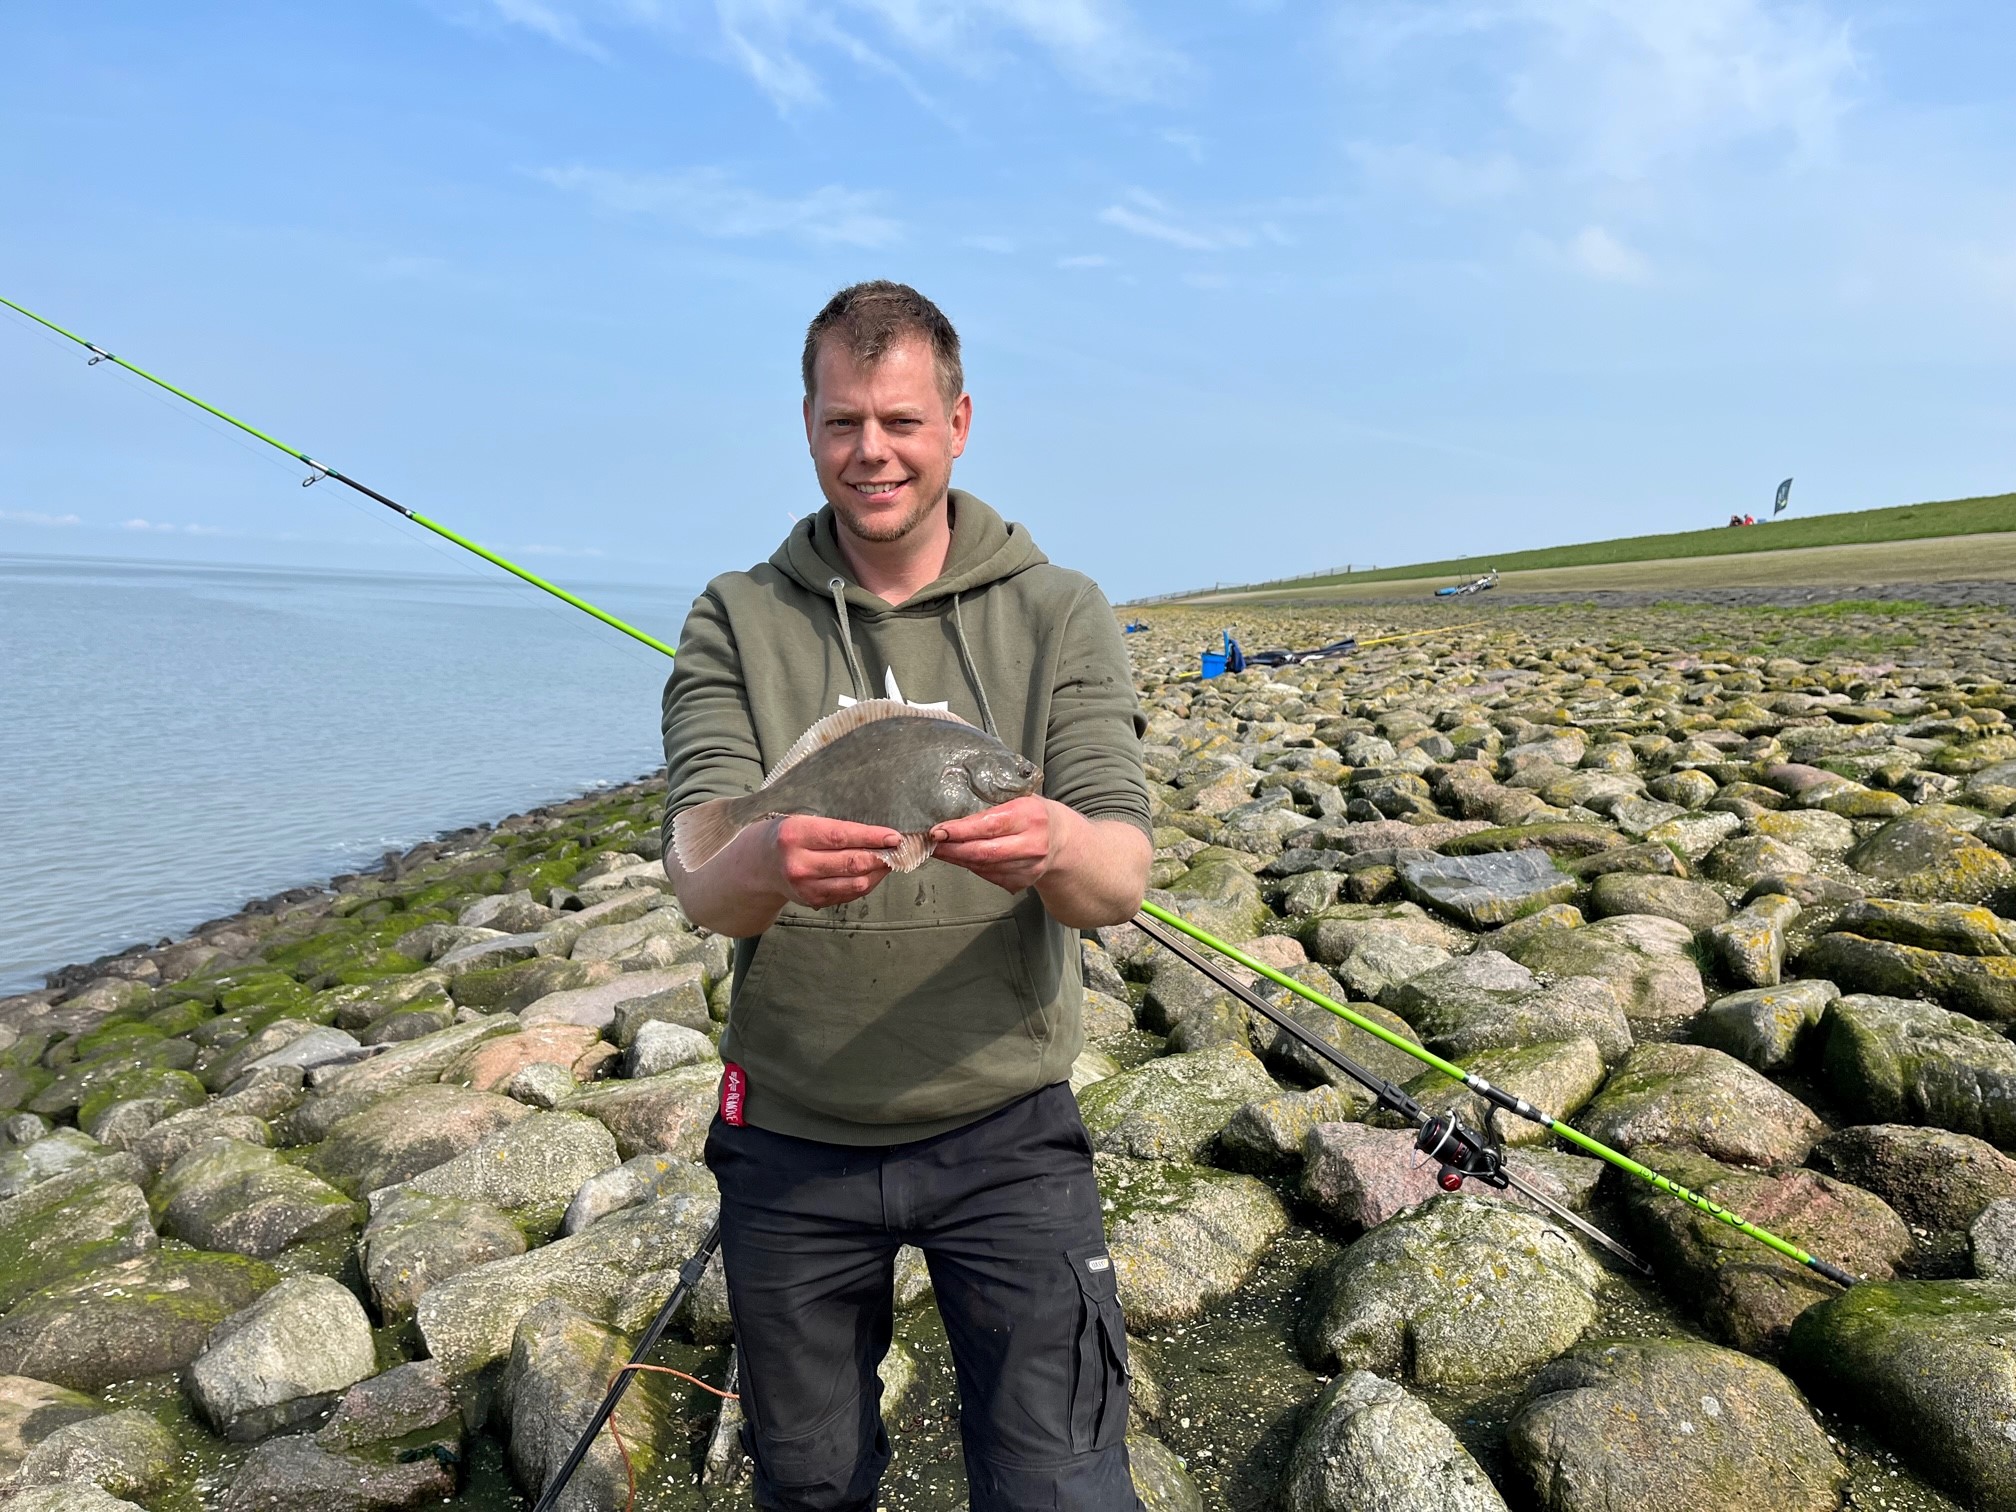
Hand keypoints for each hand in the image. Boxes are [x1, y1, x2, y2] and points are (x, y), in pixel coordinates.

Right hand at [764, 814, 903, 908]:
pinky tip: (875, 871)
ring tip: (890, 859)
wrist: (761, 865)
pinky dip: (868, 882)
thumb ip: (834, 825)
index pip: (842, 837)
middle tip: (898, 848)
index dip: (872, 837)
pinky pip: (850, 893)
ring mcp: (806, 887)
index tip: (894, 836)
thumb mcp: (802, 819)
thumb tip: (877, 831)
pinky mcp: (814, 901)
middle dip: (881, 856)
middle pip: (852, 863)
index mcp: (794, 836)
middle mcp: (798, 864)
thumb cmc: (789, 836)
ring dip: (879, 872)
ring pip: (856, 883)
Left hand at [930, 796, 1073, 892]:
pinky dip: (971, 867)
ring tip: (940, 850)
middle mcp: (1032, 844)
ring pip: (983, 867)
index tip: (938, 830)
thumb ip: (992, 799)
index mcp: (1030, 816)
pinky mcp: (1023, 882)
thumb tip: (951, 798)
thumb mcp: (1019, 797)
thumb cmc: (1033, 813)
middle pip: (984, 852)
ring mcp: (1029, 867)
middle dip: (952, 849)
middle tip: (931, 843)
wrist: (1062, 839)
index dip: (960, 830)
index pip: (989, 826)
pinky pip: (989, 876)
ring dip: (957, 859)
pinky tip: (960, 858)